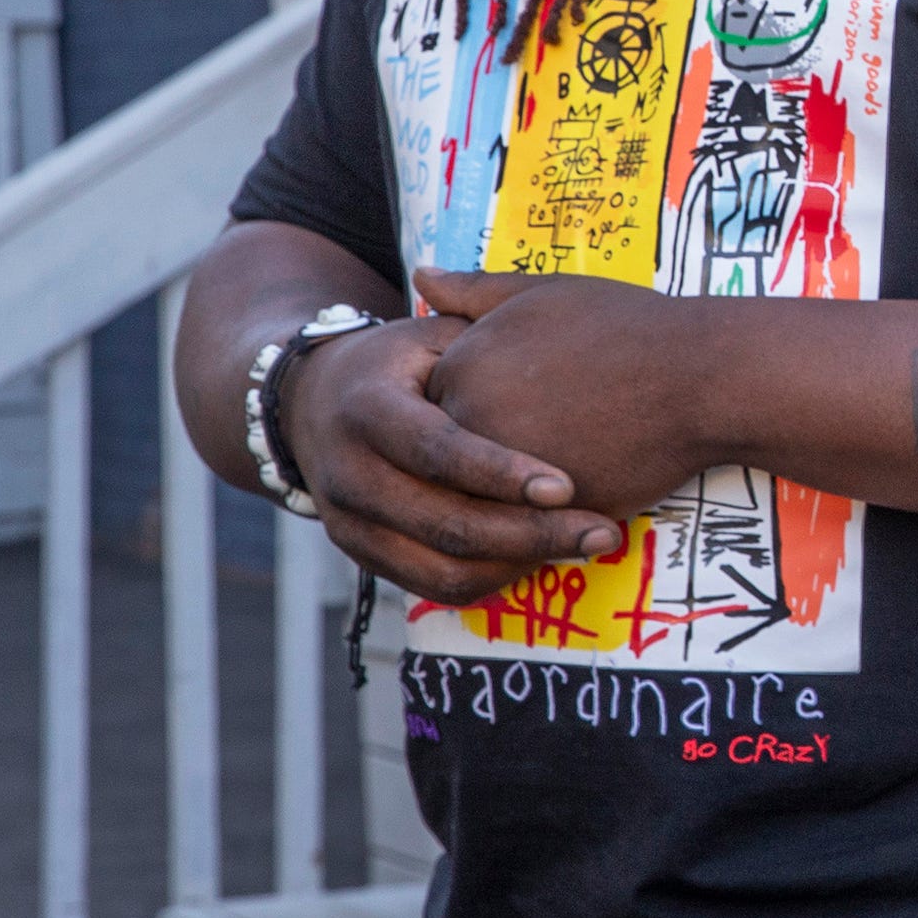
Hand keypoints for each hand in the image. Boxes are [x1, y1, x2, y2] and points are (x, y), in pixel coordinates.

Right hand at [280, 315, 621, 604]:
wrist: (314, 403)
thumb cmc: (401, 362)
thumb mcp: (431, 334)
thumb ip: (482, 336)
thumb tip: (554, 332)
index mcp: (366, 410)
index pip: (435, 451)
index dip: (500, 474)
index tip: (567, 486)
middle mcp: (347, 474)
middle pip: (444, 524)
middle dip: (530, 533)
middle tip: (602, 530)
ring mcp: (348, 523)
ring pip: (440, 569)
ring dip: (519, 565)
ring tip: (586, 545)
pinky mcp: (362, 554)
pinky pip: (432, 585)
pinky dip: (493, 579)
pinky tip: (545, 557)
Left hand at [419, 267, 715, 520]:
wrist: (702, 375)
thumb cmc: (631, 327)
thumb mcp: (546, 292)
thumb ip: (477, 290)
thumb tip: (421, 274)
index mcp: (461, 364)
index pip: (436, 407)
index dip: (479, 410)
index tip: (523, 406)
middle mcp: (468, 418)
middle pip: (452, 460)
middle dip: (484, 460)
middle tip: (545, 444)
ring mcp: (501, 470)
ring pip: (479, 503)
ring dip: (500, 504)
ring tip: (550, 483)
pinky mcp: (541, 513)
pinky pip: (514, 537)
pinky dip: (528, 536)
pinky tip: (564, 512)